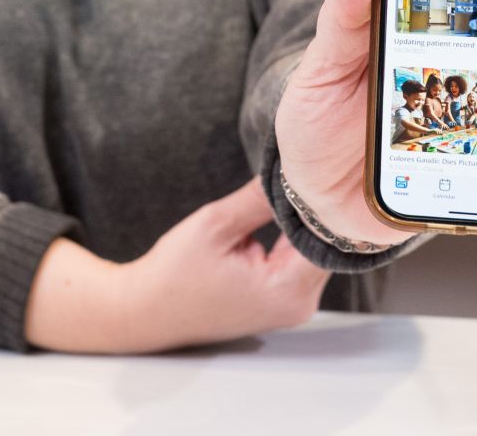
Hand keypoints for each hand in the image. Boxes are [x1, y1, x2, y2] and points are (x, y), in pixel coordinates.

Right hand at [23, 178, 325, 353]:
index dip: (322, 200)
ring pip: (315, 249)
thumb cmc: (174, 274)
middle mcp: (300, 304)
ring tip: (285, 186)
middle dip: (313, 207)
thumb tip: (292, 168)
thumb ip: (259, 198)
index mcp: (288, 290)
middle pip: (327, 243)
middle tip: (300, 167)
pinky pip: (300, 259)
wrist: (147, 311)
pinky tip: (281, 211)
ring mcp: (293, 305)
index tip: (312, 166)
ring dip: (302, 220)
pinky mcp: (283, 299)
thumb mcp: (215, 225)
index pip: (329, 236)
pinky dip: (292, 234)